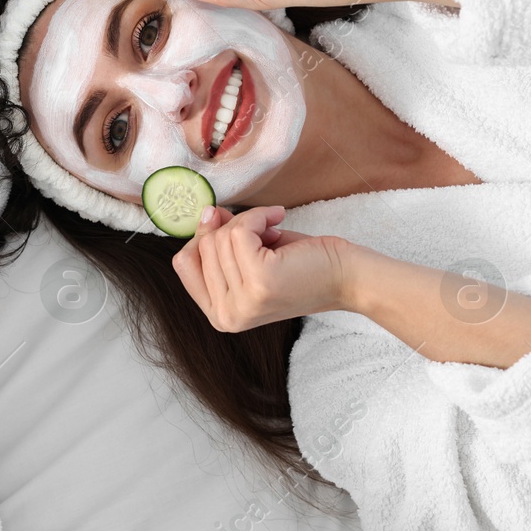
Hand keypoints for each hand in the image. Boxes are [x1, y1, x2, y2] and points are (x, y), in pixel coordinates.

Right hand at [171, 205, 353, 331]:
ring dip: (251, 221)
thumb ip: (220, 243)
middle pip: (202, 246)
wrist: (347, 277)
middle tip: (265, 235)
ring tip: (275, 234)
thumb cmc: (301, 267)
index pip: (183, 264)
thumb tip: (206, 214)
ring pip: (222, 236)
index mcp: (220, 316)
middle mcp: (226, 316)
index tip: (228, 226)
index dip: (202, 237)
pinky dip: (260, 216)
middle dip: (233, 228)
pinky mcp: (260, 281)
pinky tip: (279, 221)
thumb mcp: (249, 257)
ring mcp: (243, 301)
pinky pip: (240, 230)